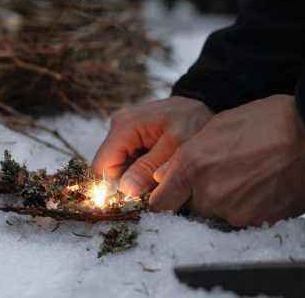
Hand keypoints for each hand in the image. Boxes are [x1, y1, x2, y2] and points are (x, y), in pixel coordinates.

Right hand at [92, 96, 212, 193]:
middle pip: (108, 169)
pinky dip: (140, 172)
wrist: (203, 104)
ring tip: (159, 180)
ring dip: (135, 180)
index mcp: (124, 127)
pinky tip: (157, 173)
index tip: (136, 200)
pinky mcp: (130, 138)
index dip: (113, 189)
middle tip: (154, 191)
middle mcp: (117, 127)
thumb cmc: (193, 121)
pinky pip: (127, 162)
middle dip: (127, 185)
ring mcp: (123, 132)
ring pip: (118, 168)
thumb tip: (126, 189)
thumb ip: (149, 167)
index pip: (101, 167)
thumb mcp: (175, 146)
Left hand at [151, 95, 304, 226]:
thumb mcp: (216, 126)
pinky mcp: (257, 222)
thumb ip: (182, 157)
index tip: (171, 197)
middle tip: (218, 179)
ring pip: (215, 217)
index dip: (165, 200)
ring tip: (243, 180)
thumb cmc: (265, 123)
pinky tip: (257, 188)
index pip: (160, 204)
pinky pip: (239, 221)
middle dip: (196, 199)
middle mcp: (209, 193)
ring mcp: (234, 211)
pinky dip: (244, 209)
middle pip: (188, 212)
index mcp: (192, 165)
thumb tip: (161, 177)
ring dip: (222, 205)